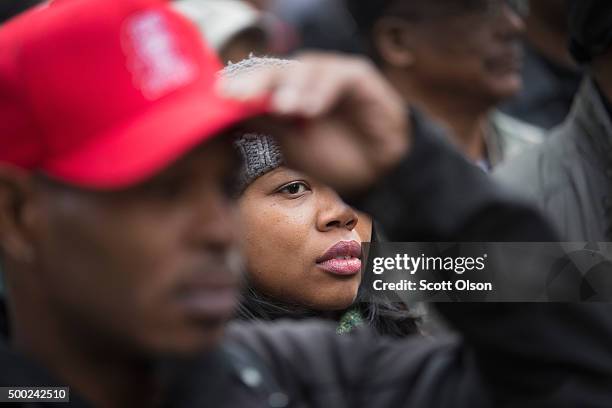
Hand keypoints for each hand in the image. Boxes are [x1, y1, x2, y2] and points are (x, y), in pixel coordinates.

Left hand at [220, 53, 410, 193]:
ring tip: (282, 107)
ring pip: (306, 68)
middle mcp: (306, 77)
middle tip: (240, 95)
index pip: (260, 80)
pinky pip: (338, 76)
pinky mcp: (358, 74)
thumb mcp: (293, 149)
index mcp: (286, 91)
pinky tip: (311, 109)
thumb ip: (266, 129)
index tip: (221, 94)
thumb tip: (228, 118)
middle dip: (258, 81)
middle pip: (278, 69)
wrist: (378, 170)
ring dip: (292, 87)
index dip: (241, 84)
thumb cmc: (332, 159)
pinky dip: (322, 91)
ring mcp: (331, 73)